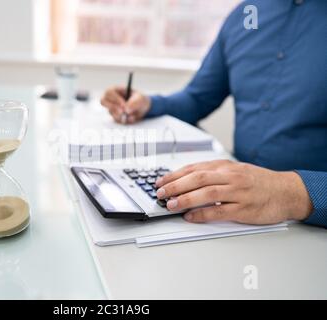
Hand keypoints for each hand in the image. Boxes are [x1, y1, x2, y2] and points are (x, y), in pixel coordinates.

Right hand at [100, 86, 150, 123]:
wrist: (143, 109)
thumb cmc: (140, 100)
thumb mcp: (140, 99)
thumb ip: (134, 103)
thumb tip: (126, 110)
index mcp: (116, 90)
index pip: (109, 93)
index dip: (115, 99)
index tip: (124, 105)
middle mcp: (111, 98)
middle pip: (103, 101)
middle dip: (113, 107)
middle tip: (123, 112)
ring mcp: (112, 108)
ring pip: (110, 112)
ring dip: (121, 115)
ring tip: (132, 114)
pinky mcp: (115, 116)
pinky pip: (116, 119)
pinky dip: (124, 120)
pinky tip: (131, 117)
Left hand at [155, 160, 312, 223]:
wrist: (286, 191)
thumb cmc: (257, 181)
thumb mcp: (234, 170)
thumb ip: (212, 173)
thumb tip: (184, 180)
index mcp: (225, 166)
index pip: (194, 168)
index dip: (174, 175)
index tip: (160, 182)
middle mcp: (230, 176)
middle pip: (197, 178)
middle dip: (175, 185)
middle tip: (161, 194)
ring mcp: (238, 192)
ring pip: (207, 193)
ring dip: (186, 199)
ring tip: (171, 205)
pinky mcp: (244, 209)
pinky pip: (220, 212)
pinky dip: (203, 214)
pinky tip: (190, 217)